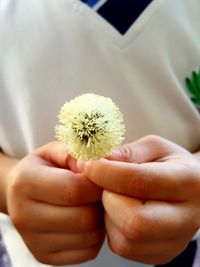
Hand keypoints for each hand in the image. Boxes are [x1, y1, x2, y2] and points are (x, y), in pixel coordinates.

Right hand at [7, 142, 104, 264]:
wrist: (23, 193)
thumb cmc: (45, 168)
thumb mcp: (57, 150)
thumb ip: (78, 153)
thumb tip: (99, 165)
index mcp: (25, 183)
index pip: (75, 189)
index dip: (98, 182)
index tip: (104, 176)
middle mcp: (24, 216)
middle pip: (84, 217)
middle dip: (100, 203)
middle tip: (100, 191)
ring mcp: (33, 241)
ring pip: (89, 236)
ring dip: (99, 219)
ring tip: (92, 204)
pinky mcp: (45, 256)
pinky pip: (87, 251)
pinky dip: (94, 235)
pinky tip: (87, 219)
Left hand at [81, 135, 199, 264]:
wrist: (192, 190)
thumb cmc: (170, 164)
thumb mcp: (154, 148)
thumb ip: (127, 152)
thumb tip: (95, 162)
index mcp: (187, 181)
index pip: (140, 182)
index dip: (106, 173)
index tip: (89, 164)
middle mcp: (187, 217)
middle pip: (135, 221)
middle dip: (108, 199)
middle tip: (105, 184)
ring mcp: (176, 241)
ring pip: (126, 240)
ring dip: (109, 215)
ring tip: (115, 196)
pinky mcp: (162, 254)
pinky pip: (123, 248)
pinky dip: (113, 228)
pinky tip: (120, 211)